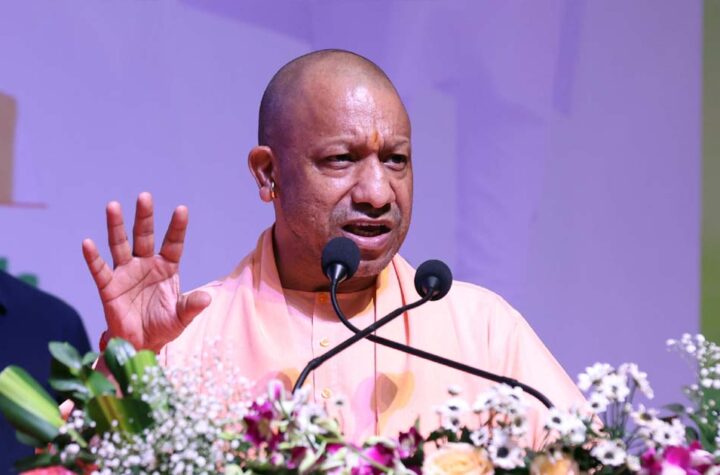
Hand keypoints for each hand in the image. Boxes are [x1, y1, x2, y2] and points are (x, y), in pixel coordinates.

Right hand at [82, 192, 210, 352]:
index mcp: (167, 268)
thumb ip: (192, 306)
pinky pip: (99, 270)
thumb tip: (207, 298)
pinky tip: (88, 243)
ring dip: (116, 226)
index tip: (181, 209)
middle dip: (145, 217)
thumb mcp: (182, 318)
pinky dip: (93, 257)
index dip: (177, 227)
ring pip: (120, 245)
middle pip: (145, 236)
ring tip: (113, 206)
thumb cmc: (164, 326)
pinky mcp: (109, 287)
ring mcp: (126, 273)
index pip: (173, 243)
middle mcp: (146, 265)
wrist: (141, 344)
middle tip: (145, 196)